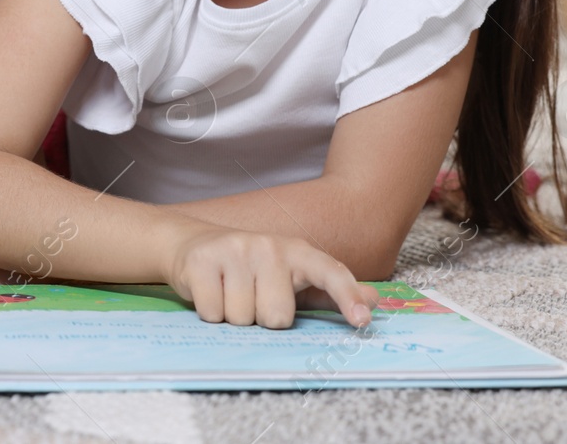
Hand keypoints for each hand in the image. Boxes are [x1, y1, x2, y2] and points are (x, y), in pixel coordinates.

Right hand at [163, 225, 376, 328]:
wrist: (192, 244)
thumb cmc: (251, 270)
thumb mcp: (291, 276)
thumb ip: (331, 291)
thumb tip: (374, 300)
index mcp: (297, 251)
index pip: (330, 272)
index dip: (348, 297)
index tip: (362, 321)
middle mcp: (268, 246)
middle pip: (277, 317)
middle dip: (262, 319)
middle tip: (252, 299)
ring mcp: (234, 250)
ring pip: (242, 318)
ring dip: (233, 316)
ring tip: (228, 293)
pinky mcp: (202, 261)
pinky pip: (213, 314)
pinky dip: (209, 313)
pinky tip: (209, 292)